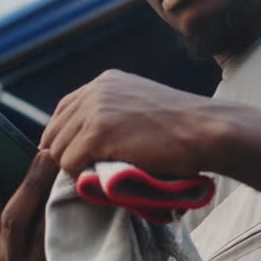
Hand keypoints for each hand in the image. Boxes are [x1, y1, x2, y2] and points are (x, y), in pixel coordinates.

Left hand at [42, 70, 218, 176]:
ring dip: (75, 168)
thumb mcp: (141, 105)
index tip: (71, 156)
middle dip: (66, 154)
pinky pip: (70, 163)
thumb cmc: (184, 127)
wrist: (205, 130)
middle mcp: (95, 90)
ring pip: (59, 150)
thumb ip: (114, 112)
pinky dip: (81, 177)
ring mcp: (95, 110)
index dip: (62, 136)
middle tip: (84, 173)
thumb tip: (90, 138)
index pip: (63, 110)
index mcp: (105, 82)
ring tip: (99, 176)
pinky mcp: (98, 133)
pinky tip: (101, 178)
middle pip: (55, 131)